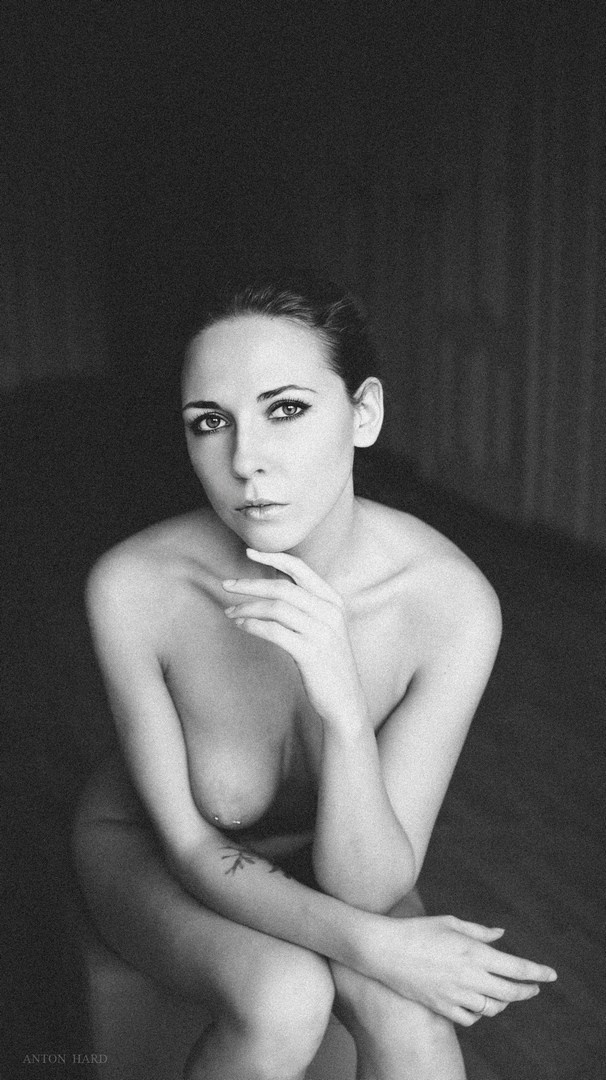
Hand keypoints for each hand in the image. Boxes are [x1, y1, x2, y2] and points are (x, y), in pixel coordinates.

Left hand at [222, 549, 367, 725]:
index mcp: (333, 601)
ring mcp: (322, 632)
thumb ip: (306, 606)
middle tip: (226, 585)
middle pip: (283, 587)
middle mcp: (330, 612)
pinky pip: (274, 631)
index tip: (249, 552)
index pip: (300, 568)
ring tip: (231, 612)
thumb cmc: (327, 663)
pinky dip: (253, 625)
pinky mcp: (311, 653)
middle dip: (250, 584)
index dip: (273, 557)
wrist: (345, 701)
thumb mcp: (324, 627)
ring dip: (247, 607)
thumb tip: (272, 586)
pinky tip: (242, 626)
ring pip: (277, 608)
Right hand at [366, 914, 556, 1025]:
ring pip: (493, 1008)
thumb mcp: (451, 923)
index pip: (517, 967)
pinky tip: (479, 1003)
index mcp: (473, 952)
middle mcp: (469, 976)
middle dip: (527, 991)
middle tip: (534, 988)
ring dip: (503, 1002)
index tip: (551, 975)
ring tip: (505, 994)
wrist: (384, 950)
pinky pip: (470, 1018)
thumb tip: (501, 936)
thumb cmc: (418, 930)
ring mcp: (455, 995)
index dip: (537, 972)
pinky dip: (480, 1013)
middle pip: (510, 992)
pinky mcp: (442, 1007)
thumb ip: (479, 932)